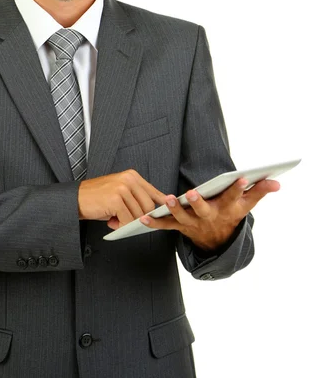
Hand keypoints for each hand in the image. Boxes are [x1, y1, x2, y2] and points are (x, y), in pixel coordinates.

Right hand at [78, 169, 166, 227]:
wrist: (76, 199)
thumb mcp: (120, 192)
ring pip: (138, 215)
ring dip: (127, 223)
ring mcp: (122, 188)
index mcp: (132, 176)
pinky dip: (120, 226)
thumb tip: (154, 211)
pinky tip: (111, 221)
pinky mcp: (116, 200)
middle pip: (149, 206)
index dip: (161, 205)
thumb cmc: (98, 198)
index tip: (166, 212)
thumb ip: (136, 198)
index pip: (154, 192)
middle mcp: (129, 179)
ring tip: (114, 219)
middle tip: (125, 219)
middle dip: (139, 218)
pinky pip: (127, 220)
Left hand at [139, 177, 279, 250]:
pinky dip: (155, 223)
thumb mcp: (246, 206)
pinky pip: (166, 225)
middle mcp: (209, 217)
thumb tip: (277, 182)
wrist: (217, 242)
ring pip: (183, 217)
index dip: (239, 189)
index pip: (234, 198)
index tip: (242, 178)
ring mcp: (193, 223)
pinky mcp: (180, 226)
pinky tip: (143, 218)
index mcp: (227, 210)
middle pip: (204, 210)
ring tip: (168, 199)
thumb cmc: (231, 215)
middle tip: (192, 193)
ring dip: (175, 209)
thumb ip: (259, 192)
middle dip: (198, 202)